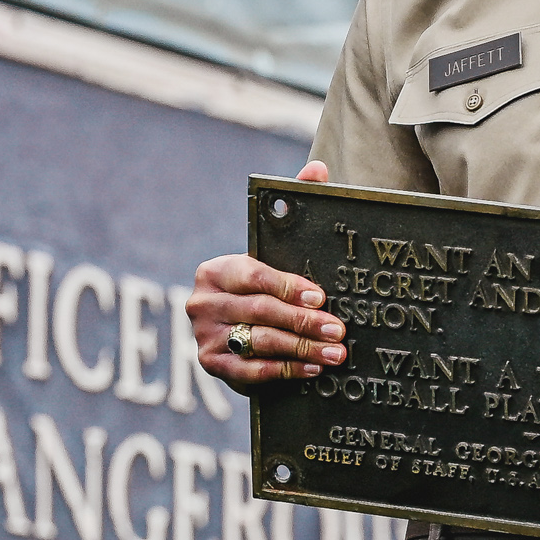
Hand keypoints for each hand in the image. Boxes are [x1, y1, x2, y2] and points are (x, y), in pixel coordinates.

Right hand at [189, 162, 346, 389]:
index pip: (253, 276)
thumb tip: (317, 168)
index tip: (320, 297)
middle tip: (337, 329)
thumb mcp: (274, 252)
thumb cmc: (262, 288)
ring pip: (259, 342)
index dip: (288, 287)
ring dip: (302, 348)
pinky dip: (286, 370)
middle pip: (260, 311)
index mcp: (215, 270)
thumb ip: (293, 210)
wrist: (232, 332)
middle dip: (304, 321)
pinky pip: (252, 370)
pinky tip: (313, 368)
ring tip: (335, 351)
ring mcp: (204, 335)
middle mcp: (202, 301)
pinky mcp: (211, 364)